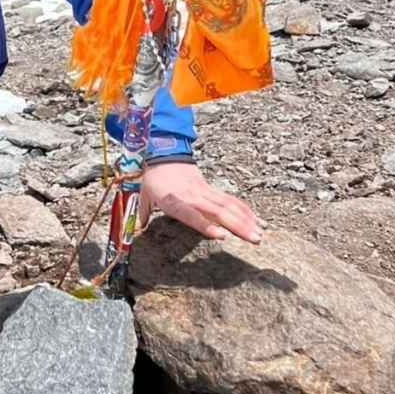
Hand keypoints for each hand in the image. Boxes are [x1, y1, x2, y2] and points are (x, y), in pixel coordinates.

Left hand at [140, 161, 262, 242]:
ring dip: (247, 220)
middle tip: (255, 239)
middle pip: (218, 211)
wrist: (163, 154)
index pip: (190, 213)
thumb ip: (141, 215)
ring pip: (229, 205)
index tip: (221, 235)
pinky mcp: (212, 189)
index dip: (205, 224)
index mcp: (172, 199)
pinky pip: (231, 200)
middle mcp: (192, 196)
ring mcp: (204, 192)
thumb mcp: (142, 196)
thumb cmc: (153, 180)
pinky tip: (259, 221)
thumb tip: (133, 232)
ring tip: (261, 234)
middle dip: (238, 225)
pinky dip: (246, 211)